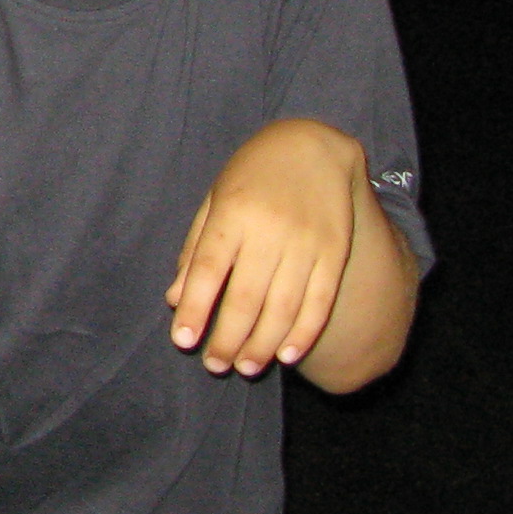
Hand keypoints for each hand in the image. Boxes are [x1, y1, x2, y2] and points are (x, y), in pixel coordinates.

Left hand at [168, 119, 369, 376]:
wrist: (315, 145)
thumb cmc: (252, 175)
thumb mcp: (214, 200)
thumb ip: (194, 249)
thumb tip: (175, 299)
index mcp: (231, 214)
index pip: (207, 269)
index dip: (196, 308)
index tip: (184, 341)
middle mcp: (269, 230)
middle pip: (246, 296)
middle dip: (229, 338)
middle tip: (215, 366)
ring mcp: (306, 241)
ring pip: (283, 305)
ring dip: (263, 344)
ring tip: (246, 368)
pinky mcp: (336, 250)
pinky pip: (320, 299)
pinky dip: (304, 331)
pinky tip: (286, 355)